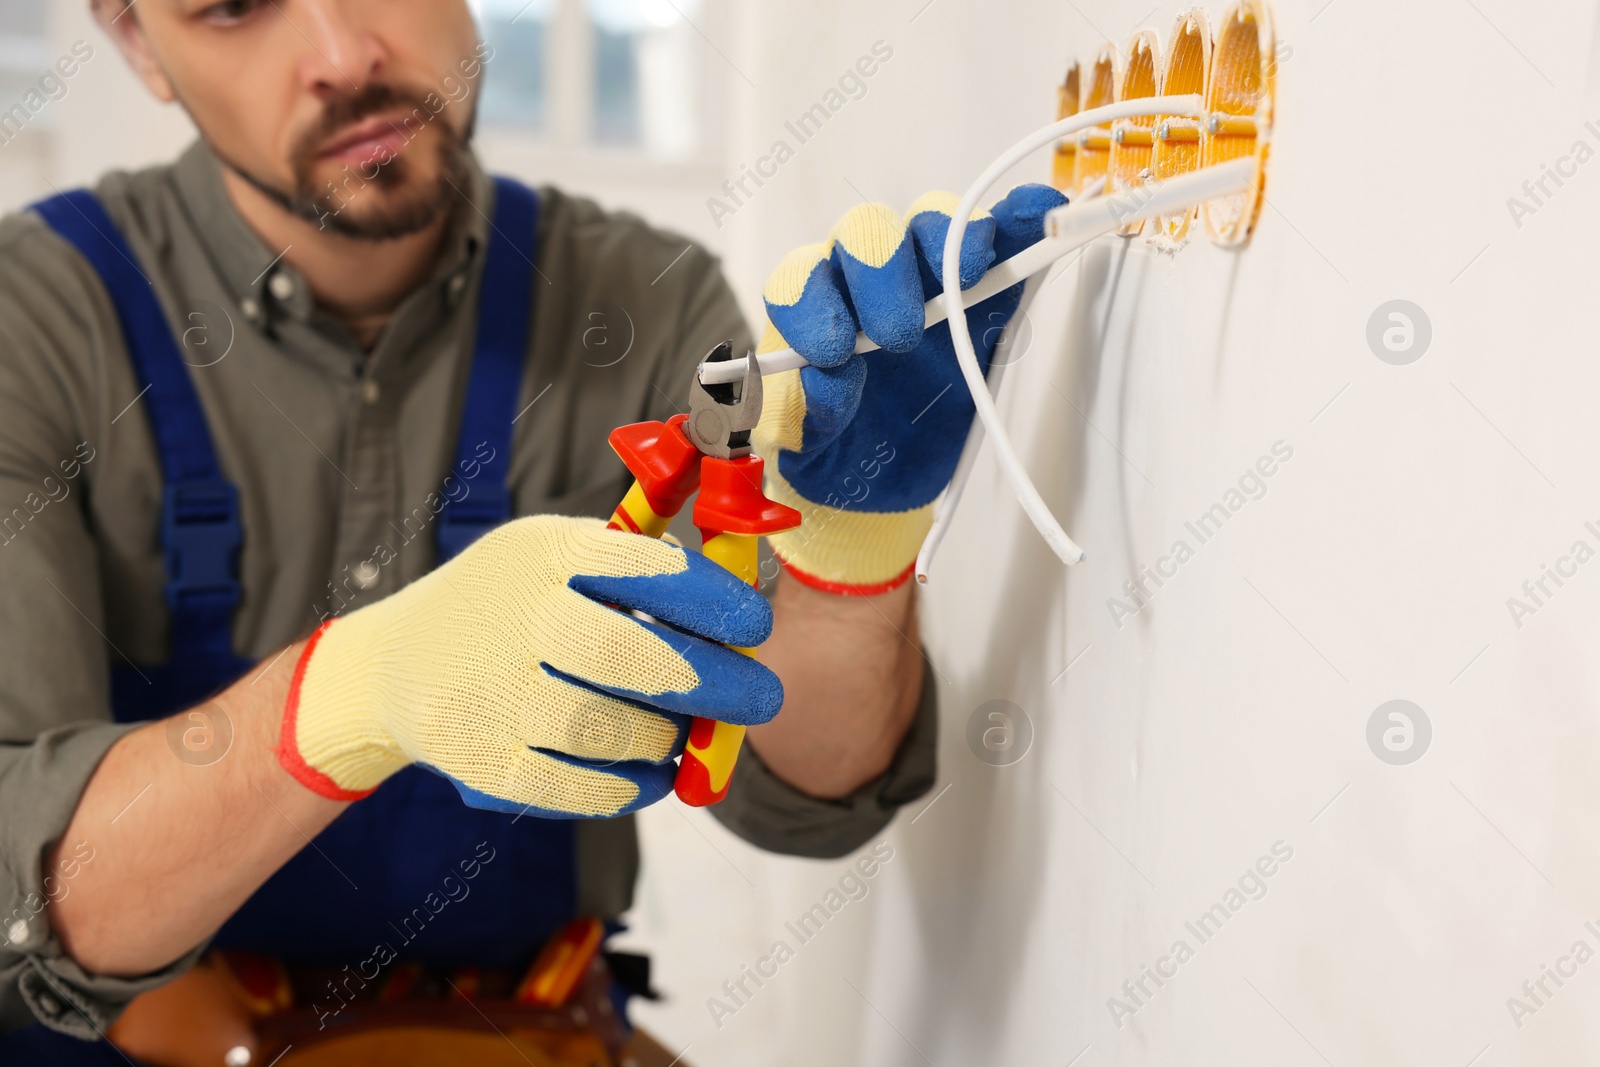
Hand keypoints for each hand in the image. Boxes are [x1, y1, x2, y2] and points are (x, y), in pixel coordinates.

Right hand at [275, 516, 782, 817]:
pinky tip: (652, 773)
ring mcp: (487, 692)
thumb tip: (741, 608)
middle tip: (762, 697)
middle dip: (713, 681)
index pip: (645, 568)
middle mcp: (512, 616)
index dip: (714, 600)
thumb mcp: (553, 557)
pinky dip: (626, 786)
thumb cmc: (507, 608)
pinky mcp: (477, 759)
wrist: (392, 666)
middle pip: (629, 654)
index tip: (757, 626)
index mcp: (543, 553)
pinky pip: (572, 787)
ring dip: (665, 736)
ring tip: (683, 731)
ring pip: (604, 727)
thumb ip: (637, 569)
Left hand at [753, 185, 1067, 593]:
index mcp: (809, 307)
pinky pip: (1001, 237)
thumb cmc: (835, 448)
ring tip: (969, 272)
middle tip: (899, 336)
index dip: (814, 305)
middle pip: (866, 235)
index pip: (800, 279)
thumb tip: (824, 380)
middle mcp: (862, 278)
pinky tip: (1038, 217)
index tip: (833, 351)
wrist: (881, 479)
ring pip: (929, 223)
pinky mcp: (982, 288)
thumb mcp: (800, 444)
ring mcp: (925, 276)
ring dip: (950, 238)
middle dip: (883, 276)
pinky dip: (1019, 221)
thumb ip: (799, 413)